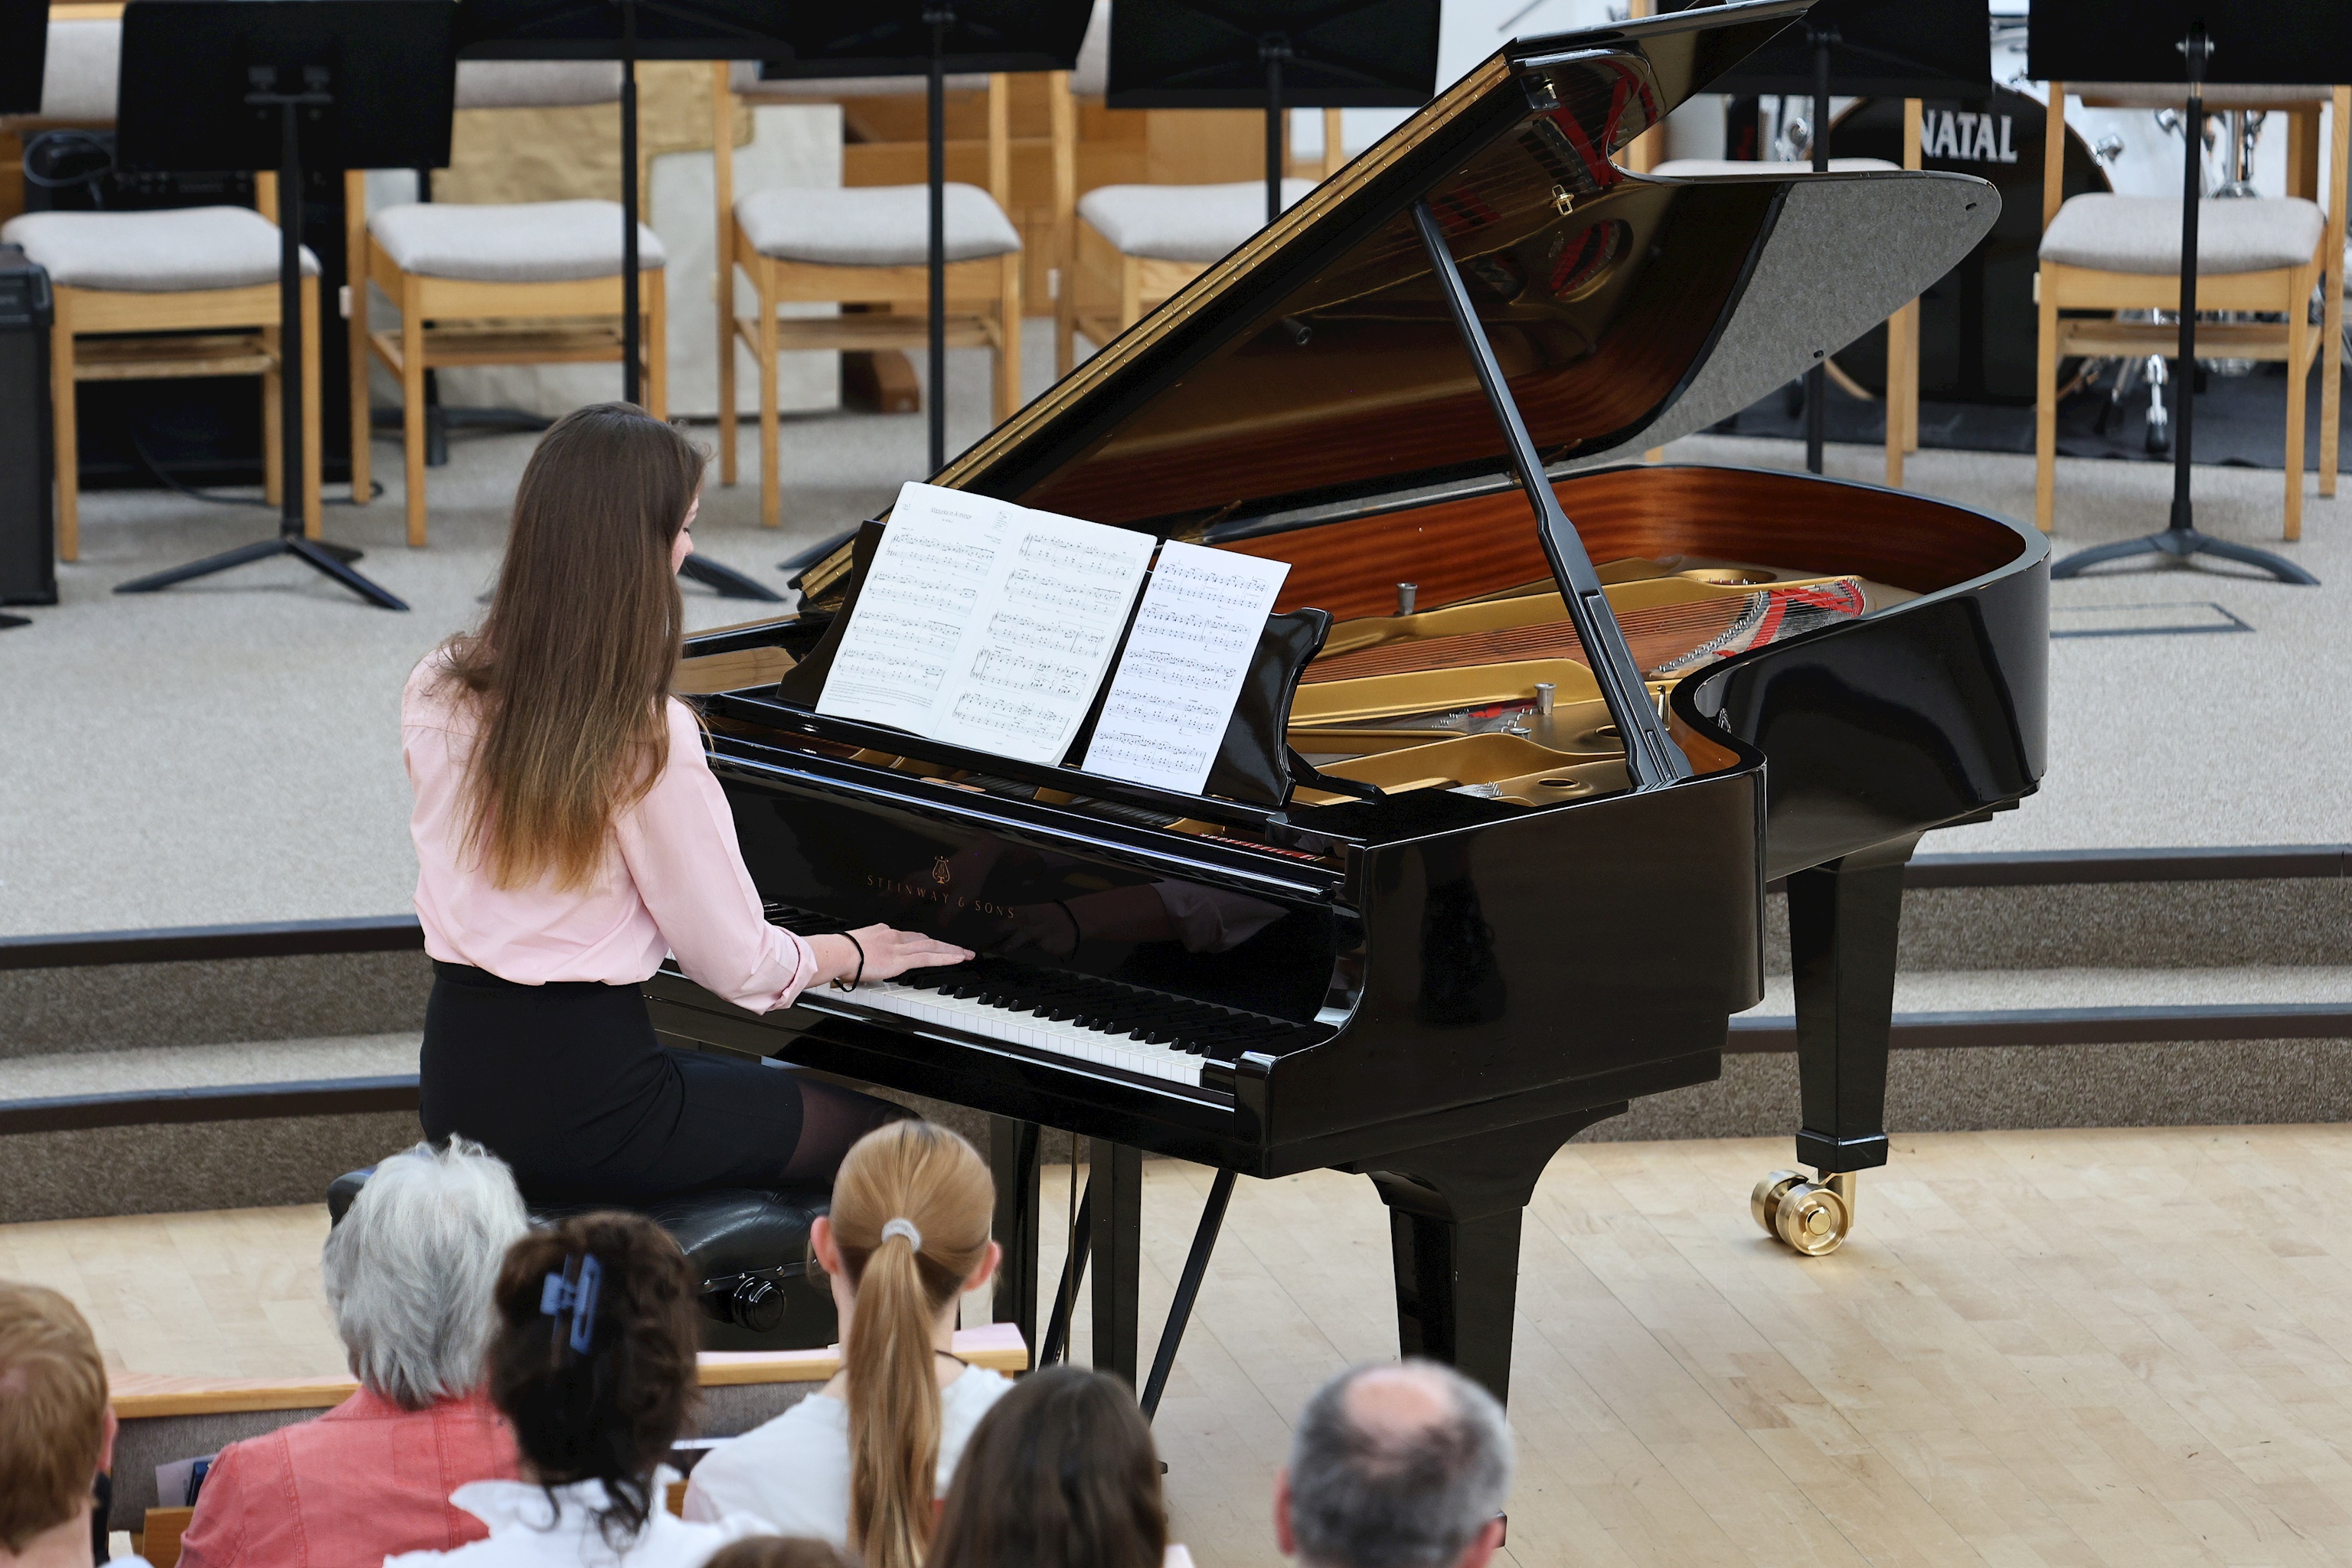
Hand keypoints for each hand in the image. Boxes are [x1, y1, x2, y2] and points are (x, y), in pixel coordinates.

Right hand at [820, 925, 971, 984]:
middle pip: (924, 939)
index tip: (930, 944)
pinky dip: (946, 957)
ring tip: (965, 954)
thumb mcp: (851, 949)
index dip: (922, 941)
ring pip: (931, 946)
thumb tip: (859, 963)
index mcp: (881, 933)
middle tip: (958, 947)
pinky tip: (958, 958)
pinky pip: (929, 958)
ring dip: (951, 950)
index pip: (907, 937)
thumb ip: (861, 955)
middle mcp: (893, 936)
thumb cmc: (837, 954)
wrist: (837, 953)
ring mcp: (899, 947)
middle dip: (942, 944)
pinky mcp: (901, 959)